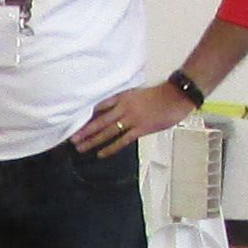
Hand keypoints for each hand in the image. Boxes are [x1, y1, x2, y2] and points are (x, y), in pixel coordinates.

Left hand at [73, 75, 199, 154]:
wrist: (176, 95)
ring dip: (92, 140)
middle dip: (84, 130)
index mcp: (122, 97)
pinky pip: (122, 140)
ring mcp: (131, 119)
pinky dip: (111, 147)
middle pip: (99, 120)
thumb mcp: (138, 93)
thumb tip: (115, 111)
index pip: (99, 106)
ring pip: (107, 131)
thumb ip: (126, 101)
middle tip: (71, 138)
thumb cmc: (160, 95)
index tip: (74, 122)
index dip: (86, 115)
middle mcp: (123, 108)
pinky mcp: (140, 129)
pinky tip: (100, 154)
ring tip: (80, 147)